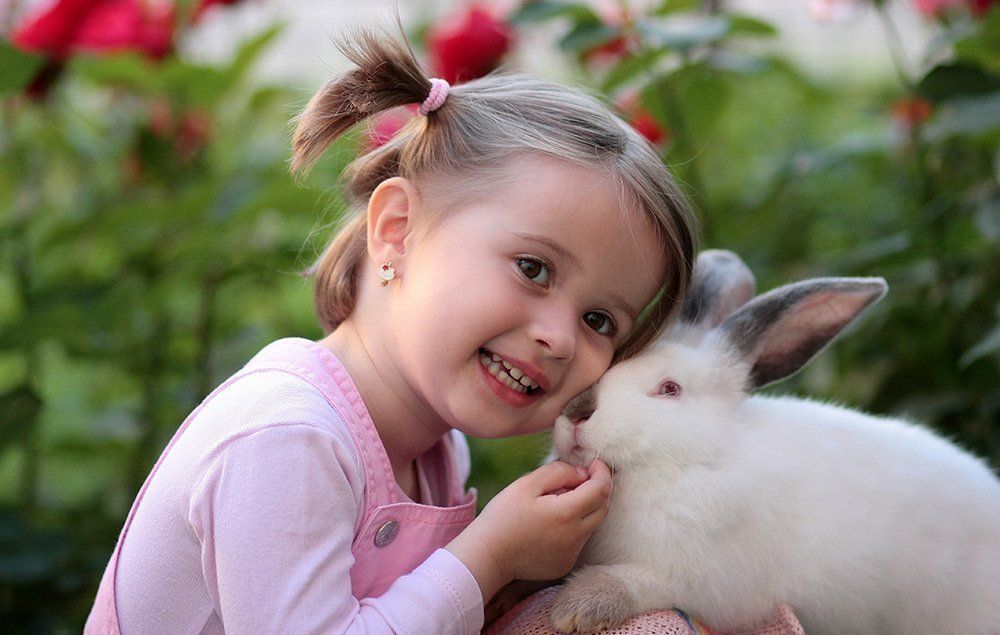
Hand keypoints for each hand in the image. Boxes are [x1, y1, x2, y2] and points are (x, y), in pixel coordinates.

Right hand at [446, 459, 611, 602]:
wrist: (486, 556)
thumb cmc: (503, 516)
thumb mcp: (526, 484)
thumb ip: (558, 472)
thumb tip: (582, 473)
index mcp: (567, 514)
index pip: (601, 489)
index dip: (601, 472)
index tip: (593, 463)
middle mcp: (575, 537)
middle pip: (602, 508)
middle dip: (596, 489)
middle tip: (575, 479)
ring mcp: (571, 554)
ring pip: (592, 524)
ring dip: (584, 508)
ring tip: (557, 501)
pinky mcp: (565, 564)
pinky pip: (579, 541)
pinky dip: (573, 527)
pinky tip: (550, 524)